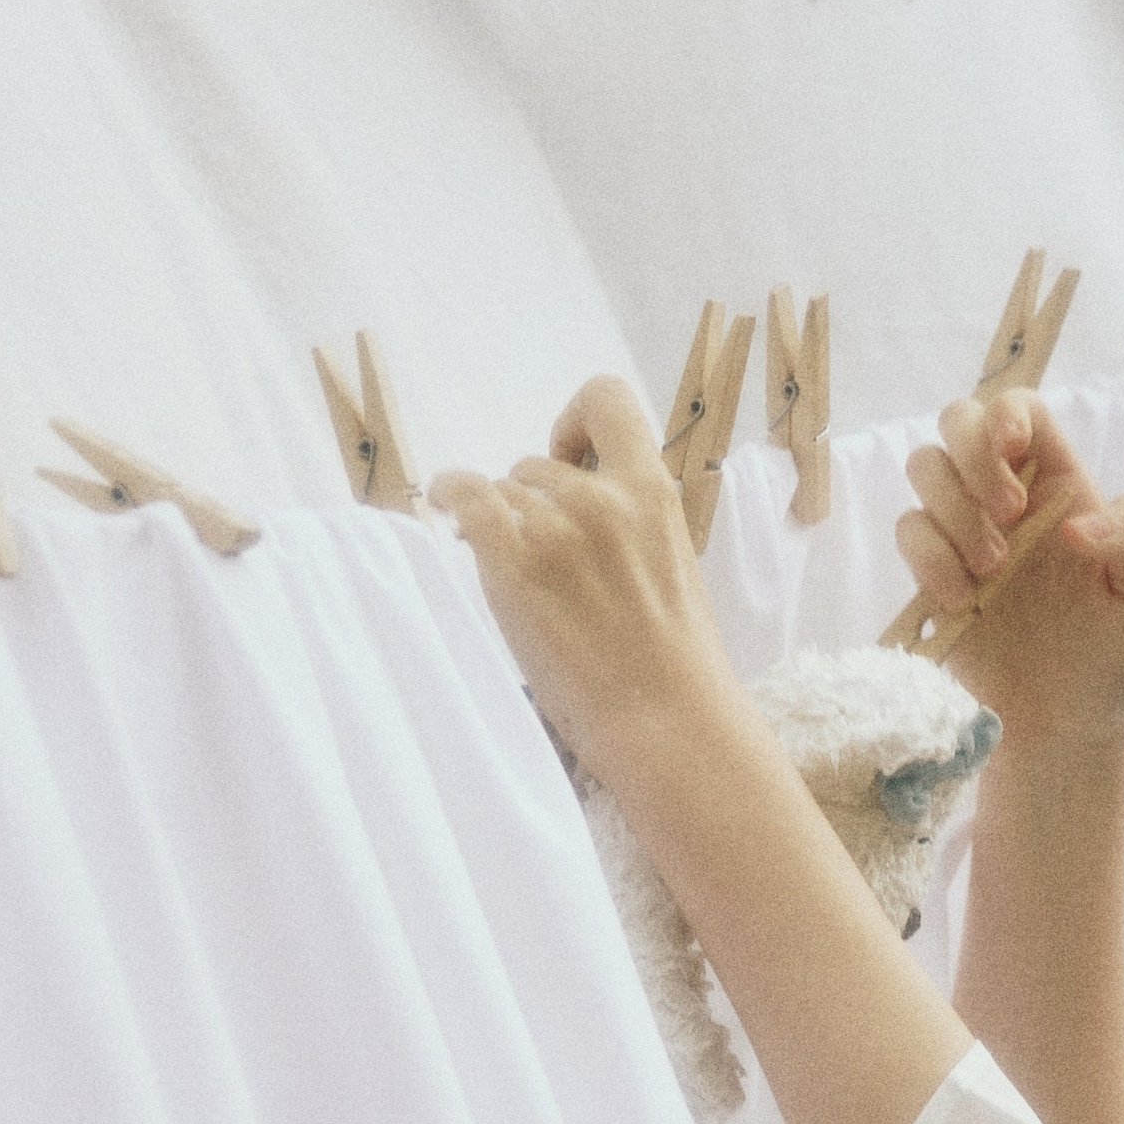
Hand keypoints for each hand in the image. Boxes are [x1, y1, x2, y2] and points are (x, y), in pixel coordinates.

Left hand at [430, 376, 739, 787]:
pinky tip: (446, 507)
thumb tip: (577, 508)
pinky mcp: (514, 565)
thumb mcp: (673, 565)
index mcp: (653, 494)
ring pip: (503, 492)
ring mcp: (555, 530)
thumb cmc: (677, 663)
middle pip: (539, 464)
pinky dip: (450, 494)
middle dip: (533, 498)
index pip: (607, 401)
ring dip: (501, 522)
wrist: (669, 722)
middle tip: (537, 549)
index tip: (572, 458)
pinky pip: (465, 497)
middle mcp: (602, 499)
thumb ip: (634, 525)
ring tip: (514, 568)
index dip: (578, 421)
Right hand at [896, 391, 1123, 746]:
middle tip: (1006, 514)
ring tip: (990, 569)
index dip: (1006, 413)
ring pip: (924, 469)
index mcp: (1059, 486)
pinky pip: (908, 533)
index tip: (1012, 449)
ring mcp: (964, 535)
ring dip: (951, 509)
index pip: (1022, 411)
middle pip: (958, 421)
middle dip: (969, 453)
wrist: (1067, 730)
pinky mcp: (933, 577)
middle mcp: (1006, 499)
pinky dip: (927, 557)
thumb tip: (1078, 522)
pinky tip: (961, 599)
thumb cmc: (1117, 659)